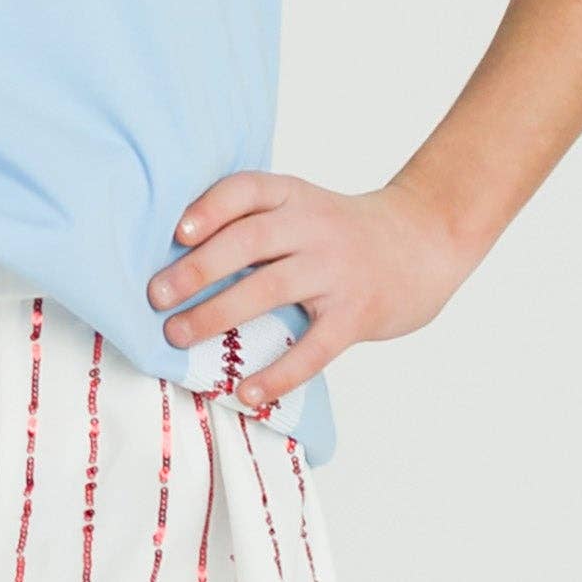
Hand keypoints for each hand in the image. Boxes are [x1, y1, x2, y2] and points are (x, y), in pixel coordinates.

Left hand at [146, 171, 474, 410]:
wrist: (425, 239)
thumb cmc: (344, 230)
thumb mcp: (304, 207)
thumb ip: (256, 222)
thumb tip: (177, 258)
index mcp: (294, 196)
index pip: (246, 190)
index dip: (210, 208)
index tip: (176, 232)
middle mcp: (313, 227)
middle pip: (249, 240)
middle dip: (198, 269)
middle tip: (156, 295)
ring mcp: (336, 270)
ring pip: (270, 289)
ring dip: (218, 314)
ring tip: (177, 336)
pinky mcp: (357, 313)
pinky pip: (313, 348)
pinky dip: (278, 373)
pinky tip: (246, 392)